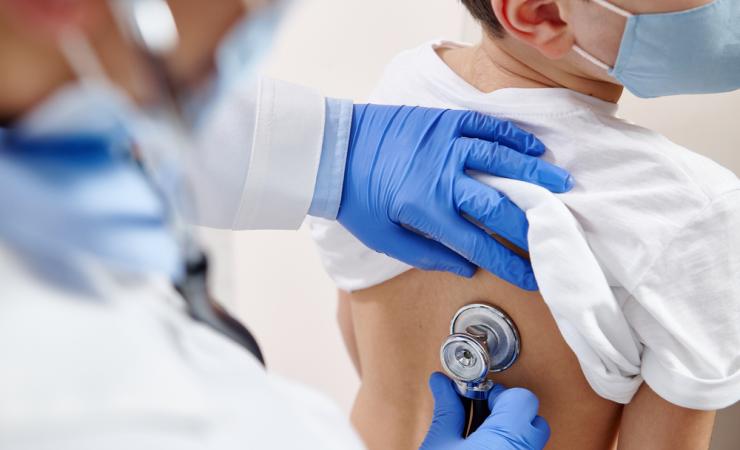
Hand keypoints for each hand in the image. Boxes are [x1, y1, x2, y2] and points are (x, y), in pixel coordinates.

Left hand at [339, 105, 571, 289]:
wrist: (332, 151)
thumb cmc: (357, 199)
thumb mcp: (384, 238)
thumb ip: (428, 255)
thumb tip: (467, 268)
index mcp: (426, 210)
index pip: (479, 245)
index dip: (510, 264)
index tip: (534, 277)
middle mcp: (443, 177)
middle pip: (499, 205)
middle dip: (533, 224)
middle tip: (558, 234)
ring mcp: (445, 144)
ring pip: (500, 160)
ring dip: (534, 174)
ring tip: (562, 186)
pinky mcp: (443, 120)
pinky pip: (485, 127)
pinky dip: (512, 137)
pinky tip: (533, 148)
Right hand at [420, 373, 549, 449]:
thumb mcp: (439, 444)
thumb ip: (446, 411)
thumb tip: (442, 385)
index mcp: (508, 439)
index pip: (523, 398)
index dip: (499, 392)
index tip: (478, 396)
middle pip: (534, 418)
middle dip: (508, 411)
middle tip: (481, 413)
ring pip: (531, 439)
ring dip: (510, 430)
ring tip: (481, 433)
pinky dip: (509, 444)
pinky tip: (485, 447)